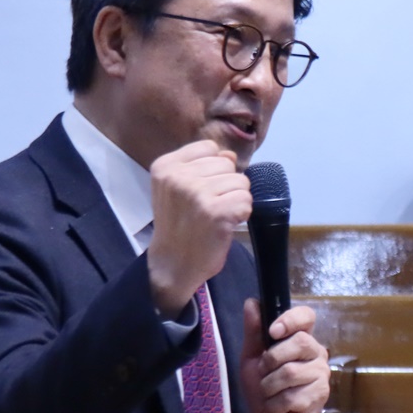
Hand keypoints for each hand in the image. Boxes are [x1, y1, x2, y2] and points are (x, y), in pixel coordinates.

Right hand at [148, 141, 251, 316]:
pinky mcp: (216, 212)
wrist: (173, 264)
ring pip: (241, 181)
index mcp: (165, 166)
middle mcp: (178, 177)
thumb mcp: (177, 188)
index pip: (209, 148)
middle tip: (209, 207)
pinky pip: (246, 200)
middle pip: (227, 163)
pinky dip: (242, 214)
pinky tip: (225, 224)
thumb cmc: (179, 225)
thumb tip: (231, 155)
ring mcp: (197, 194)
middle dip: (226, 185)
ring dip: (235, 200)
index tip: (202, 190)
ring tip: (216, 216)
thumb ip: (202, 167)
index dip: (214, 169)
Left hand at [240, 299, 329, 412]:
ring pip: (291, 372)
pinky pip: (292, 396)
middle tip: (264, 373)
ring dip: (269, 386)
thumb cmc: (262, 387)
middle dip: (272, 359)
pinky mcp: (321, 396)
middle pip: (300, 342)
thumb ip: (254, 332)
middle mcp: (316, 353)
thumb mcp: (251, 358)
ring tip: (269, 393)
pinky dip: (275, 404)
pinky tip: (277, 407)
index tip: (274, 332)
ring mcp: (321, 374)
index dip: (292, 320)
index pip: (306, 316)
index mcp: (300, 338)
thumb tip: (252, 302)